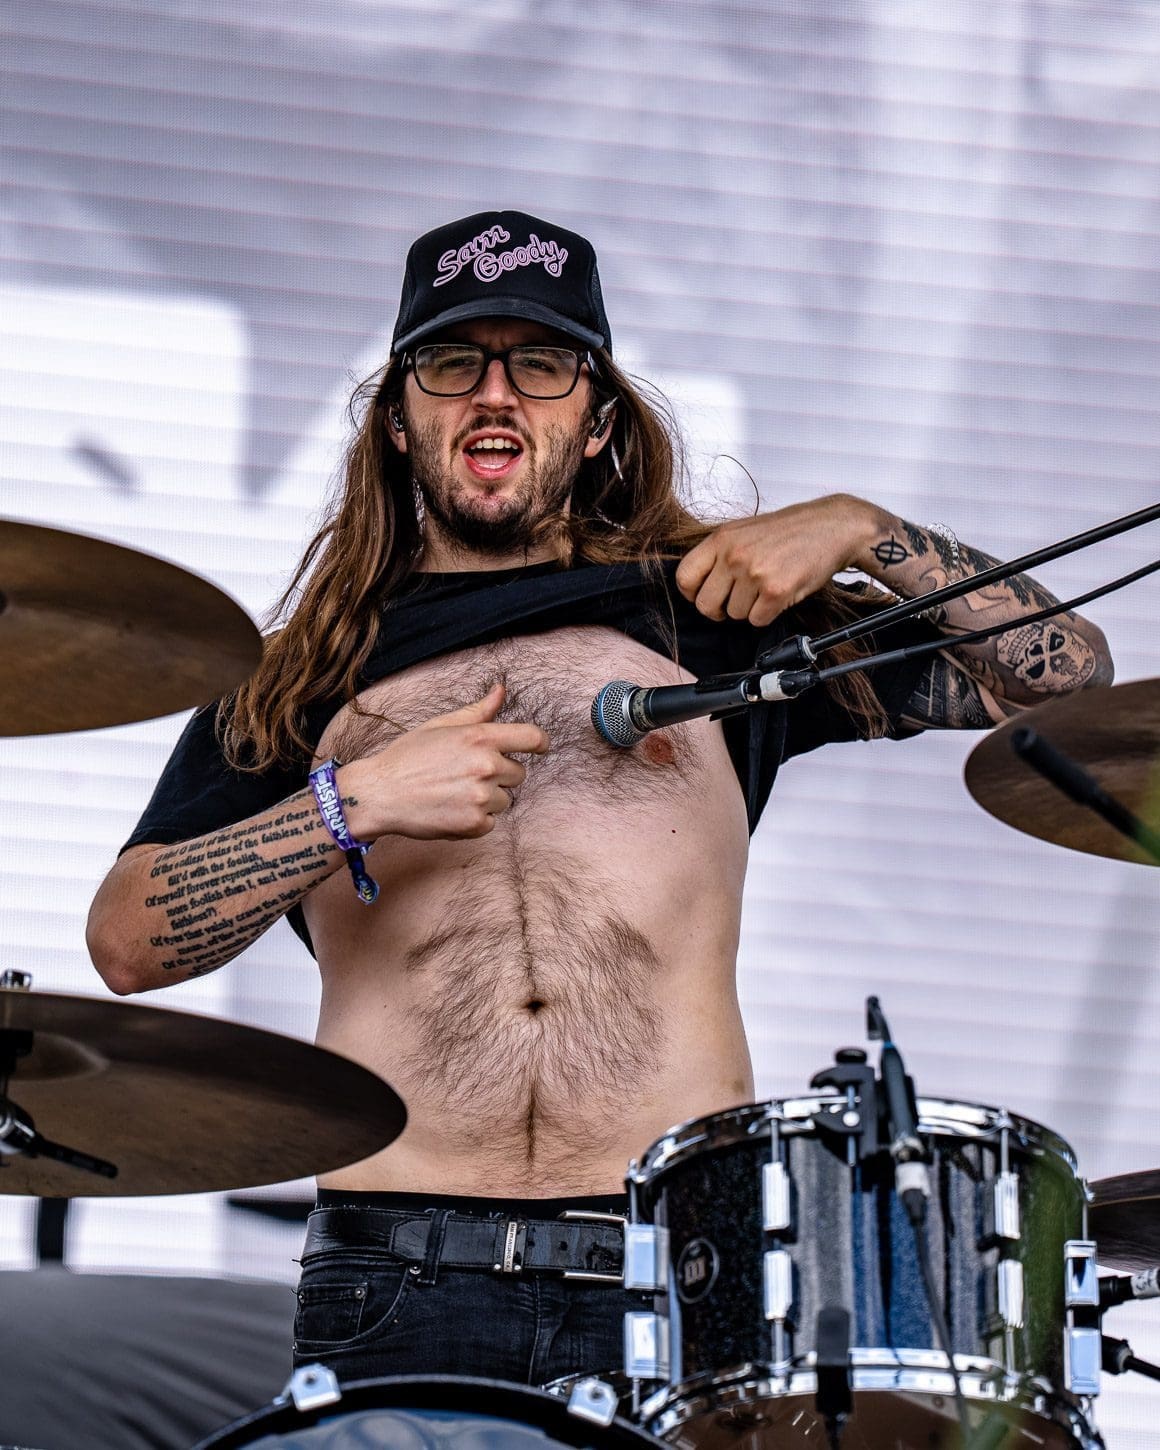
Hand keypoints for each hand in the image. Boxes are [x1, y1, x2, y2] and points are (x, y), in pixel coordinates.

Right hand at [344, 683, 548, 840]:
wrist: (380, 794)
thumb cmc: (408, 757)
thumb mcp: (441, 725)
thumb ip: (478, 711)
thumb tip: (501, 690)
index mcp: (480, 737)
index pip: (532, 738)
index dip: (540, 743)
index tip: (539, 747)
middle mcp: (486, 766)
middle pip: (519, 773)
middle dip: (500, 774)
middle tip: (466, 774)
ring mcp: (481, 797)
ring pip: (505, 800)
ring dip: (487, 798)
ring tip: (454, 792)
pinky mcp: (474, 824)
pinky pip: (491, 822)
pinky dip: (475, 819)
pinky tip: (451, 809)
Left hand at [675, 494, 888, 627]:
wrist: (831, 526)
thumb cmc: (789, 531)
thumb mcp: (744, 531)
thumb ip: (718, 554)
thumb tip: (697, 586)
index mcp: (721, 539)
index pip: (684, 577)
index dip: (692, 594)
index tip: (706, 595)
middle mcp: (734, 555)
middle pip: (705, 605)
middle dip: (720, 610)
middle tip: (738, 600)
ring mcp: (754, 573)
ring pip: (734, 615)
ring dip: (750, 609)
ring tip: (768, 587)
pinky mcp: (775, 591)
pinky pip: (757, 621)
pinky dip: (768, 614)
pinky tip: (780, 594)